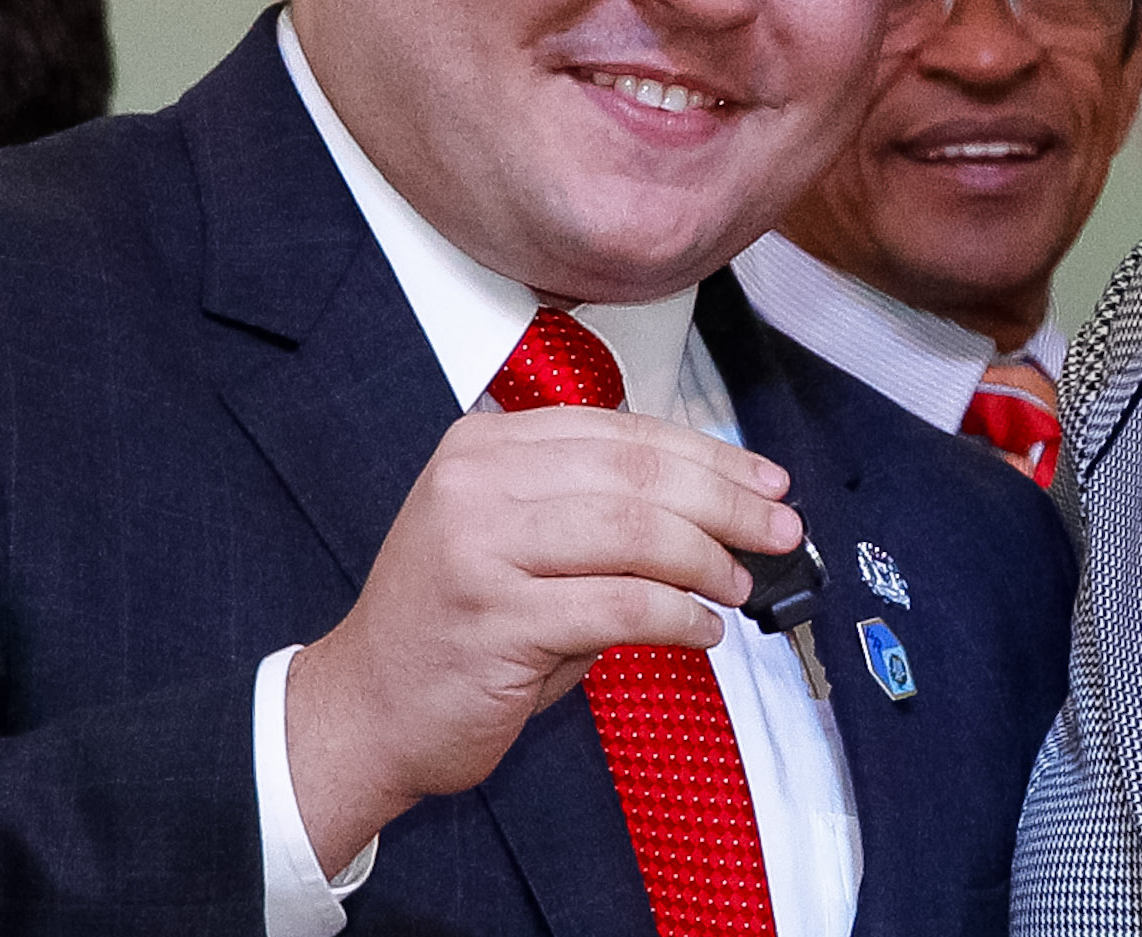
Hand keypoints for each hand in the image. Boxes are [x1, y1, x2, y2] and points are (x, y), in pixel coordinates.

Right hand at [285, 406, 800, 869]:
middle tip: (779, 528)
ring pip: (637, 534)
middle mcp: (478, 484)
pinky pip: (621, 608)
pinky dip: (677, 618)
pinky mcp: (498, 622)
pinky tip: (701, 631)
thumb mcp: (514, 538)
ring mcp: (482, 551)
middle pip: (640, 475)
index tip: (763, 478)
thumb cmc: (453, 627)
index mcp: (485, 447)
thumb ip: (594, 509)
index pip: (623, 432)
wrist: (362, 710)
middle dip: (727, 502)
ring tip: (738, 586)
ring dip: (708, 560)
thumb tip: (716, 504)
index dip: (709, 454)